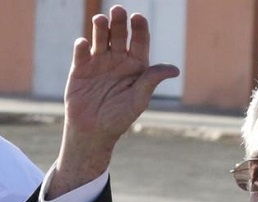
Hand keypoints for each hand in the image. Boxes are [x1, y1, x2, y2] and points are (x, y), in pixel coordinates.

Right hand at [49, 5, 178, 198]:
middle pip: (120, 35)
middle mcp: (118, 59)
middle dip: (119, 22)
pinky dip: (82, 46)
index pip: (139, 41)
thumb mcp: (139, 99)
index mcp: (136, 65)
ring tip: (101, 20)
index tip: (138, 18)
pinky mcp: (80, 68)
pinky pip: (81, 53)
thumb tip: (174, 69)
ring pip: (100, 39)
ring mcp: (99, 62)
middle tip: (118, 10)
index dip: (139, 28)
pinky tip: (84, 43)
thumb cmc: (121, 117)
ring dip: (100, 28)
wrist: (94, 131)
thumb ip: (151, 80)